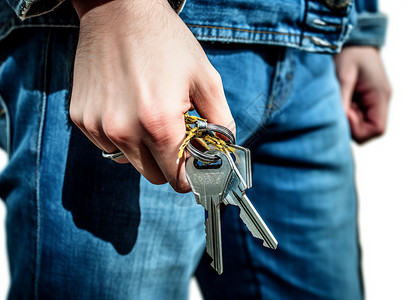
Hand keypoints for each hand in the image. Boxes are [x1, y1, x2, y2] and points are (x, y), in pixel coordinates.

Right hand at [70, 0, 233, 191]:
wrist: (118, 10)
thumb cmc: (166, 43)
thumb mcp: (206, 78)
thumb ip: (221, 120)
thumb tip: (223, 148)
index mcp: (159, 124)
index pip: (176, 179)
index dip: (189, 173)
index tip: (193, 160)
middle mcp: (124, 131)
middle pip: (153, 175)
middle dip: (167, 162)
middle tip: (174, 133)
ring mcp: (98, 126)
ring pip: (128, 161)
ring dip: (143, 148)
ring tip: (148, 113)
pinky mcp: (81, 118)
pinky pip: (107, 144)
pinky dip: (121, 135)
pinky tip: (127, 106)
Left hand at [334, 46, 391, 143]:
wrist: (351, 35)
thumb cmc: (348, 52)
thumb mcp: (343, 75)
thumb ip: (342, 100)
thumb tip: (339, 122)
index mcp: (380, 96)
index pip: (377, 130)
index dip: (358, 129)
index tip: (345, 113)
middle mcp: (379, 101)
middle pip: (367, 131)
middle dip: (350, 125)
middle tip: (338, 106)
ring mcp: (372, 101)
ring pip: (360, 125)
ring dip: (346, 118)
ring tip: (338, 99)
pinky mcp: (363, 99)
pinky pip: (355, 116)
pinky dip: (345, 112)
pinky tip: (339, 98)